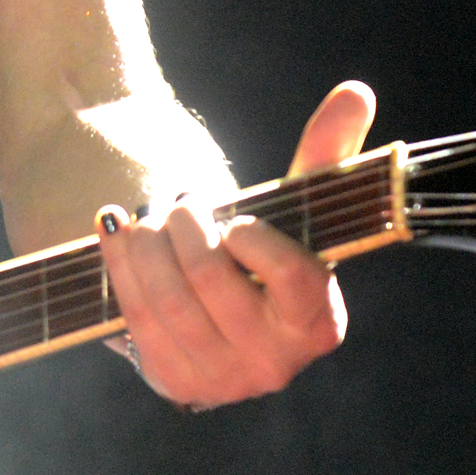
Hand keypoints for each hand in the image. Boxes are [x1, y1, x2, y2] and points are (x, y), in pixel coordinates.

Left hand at [95, 80, 375, 409]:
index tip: (232, 216)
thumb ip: (326, 155)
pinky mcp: (173, 382)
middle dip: (184, 224)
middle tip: (178, 202)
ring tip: (148, 217)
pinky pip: (134, 315)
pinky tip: (118, 232)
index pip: (292, 275)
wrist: (213, 312)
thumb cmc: (261, 250)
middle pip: (210, 278)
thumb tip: (357, 92)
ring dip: (147, 242)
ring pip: (167, 297)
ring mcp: (222, 381)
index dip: (252, 237)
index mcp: (319, 322)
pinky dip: (120, 264)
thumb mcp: (293, 208)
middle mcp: (276, 364)